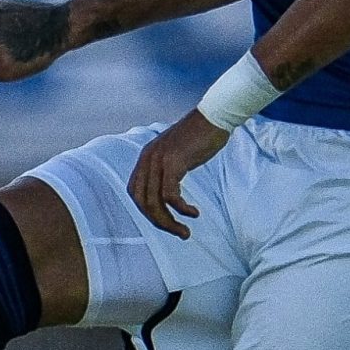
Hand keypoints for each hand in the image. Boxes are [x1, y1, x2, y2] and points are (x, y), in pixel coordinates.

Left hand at [128, 109, 232, 237]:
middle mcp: (148, 158)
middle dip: (159, 221)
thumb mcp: (177, 153)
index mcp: (146, 157)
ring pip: (154, 202)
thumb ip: (168, 169)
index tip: (165, 219)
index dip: (146, 210)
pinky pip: (170, 195)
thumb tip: (169, 190)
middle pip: (142, 201)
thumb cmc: (201, 136)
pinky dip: (181, 209)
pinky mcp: (174, 162)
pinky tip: (193, 213)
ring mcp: (159, 160)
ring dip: (169, 222)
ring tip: (185, 231)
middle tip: (178, 233)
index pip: (135, 192)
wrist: (214, 117)